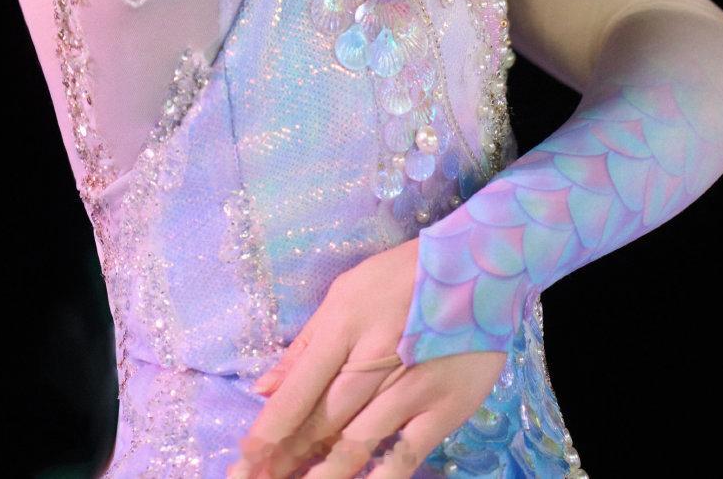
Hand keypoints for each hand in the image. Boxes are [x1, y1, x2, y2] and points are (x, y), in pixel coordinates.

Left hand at [225, 236, 508, 478]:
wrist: (479, 265)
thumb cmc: (402, 275)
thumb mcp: (346, 292)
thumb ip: (306, 343)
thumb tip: (265, 386)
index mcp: (344, 326)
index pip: (297, 389)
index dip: (268, 430)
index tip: (243, 460)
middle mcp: (372, 360)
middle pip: (320, 421)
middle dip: (285, 458)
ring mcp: (410, 387)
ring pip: (355, 444)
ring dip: (321, 474)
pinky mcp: (443, 407)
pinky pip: (404, 454)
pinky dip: (378, 477)